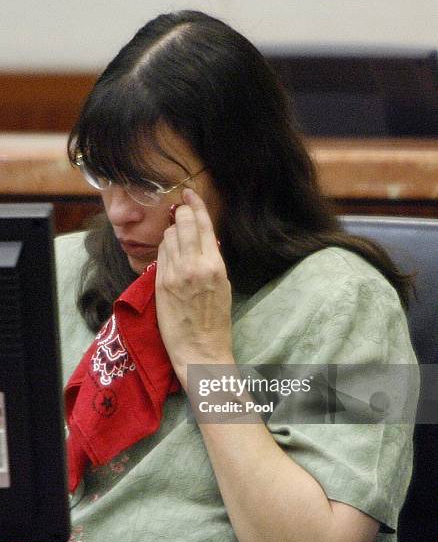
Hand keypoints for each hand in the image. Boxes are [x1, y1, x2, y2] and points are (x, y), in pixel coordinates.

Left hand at [155, 188, 233, 384]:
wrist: (199, 349)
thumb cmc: (216, 321)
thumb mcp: (223, 285)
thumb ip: (212, 260)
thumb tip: (204, 239)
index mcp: (214, 265)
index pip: (203, 225)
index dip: (195, 205)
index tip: (188, 193)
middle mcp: (193, 265)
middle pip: (182, 224)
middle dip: (180, 213)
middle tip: (180, 208)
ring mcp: (174, 273)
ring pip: (168, 236)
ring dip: (171, 231)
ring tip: (176, 235)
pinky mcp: (160, 283)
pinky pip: (160, 254)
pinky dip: (164, 247)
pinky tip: (169, 250)